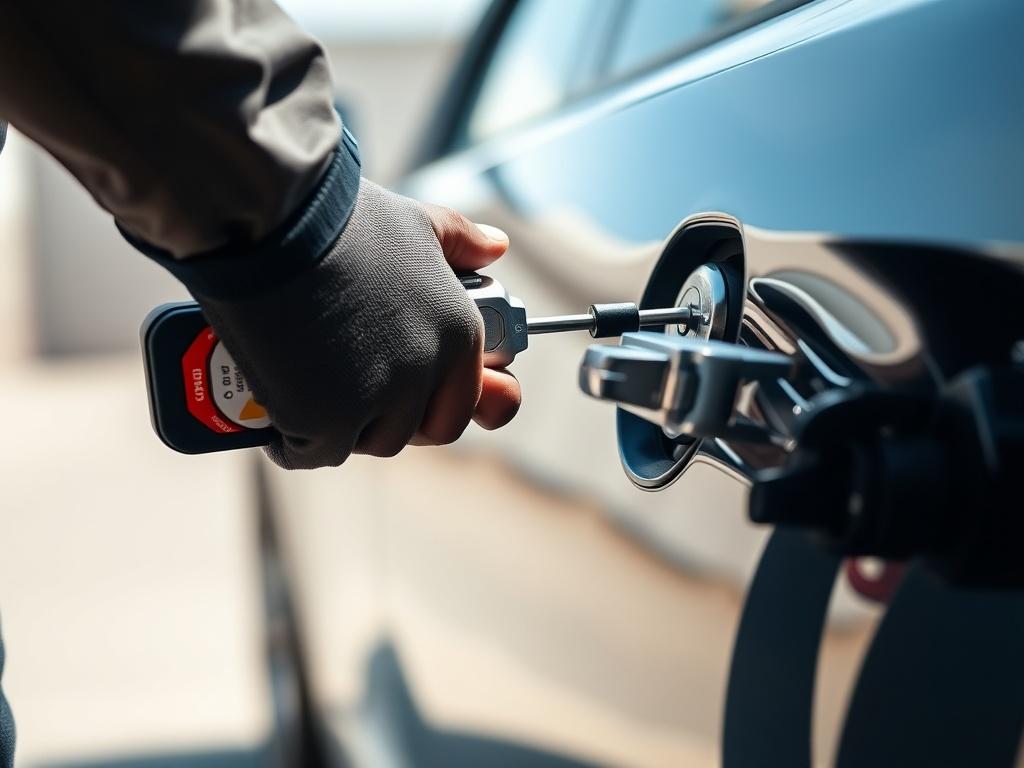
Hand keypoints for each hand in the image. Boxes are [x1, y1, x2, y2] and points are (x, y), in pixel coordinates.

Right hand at [196, 178, 520, 468]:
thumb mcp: (417, 222)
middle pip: (411, 432)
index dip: (433, 409)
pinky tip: (279, 418)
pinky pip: (313, 453)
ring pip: (364, 444)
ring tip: (310, 391)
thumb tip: (496, 248)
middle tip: (346, 390)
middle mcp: (427, 373)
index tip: (407, 401)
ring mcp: (376, 400)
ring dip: (339, 430)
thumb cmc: (342, 219)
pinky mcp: (324, 420)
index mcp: (460, 333)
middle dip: (383, 421)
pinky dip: (294, 443)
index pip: (462, 407)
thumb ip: (462, 242)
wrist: (271, 223)